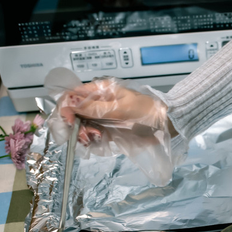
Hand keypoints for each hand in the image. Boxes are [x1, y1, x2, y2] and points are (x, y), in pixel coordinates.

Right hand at [57, 79, 173, 144]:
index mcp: (100, 90)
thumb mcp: (120, 107)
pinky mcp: (107, 130)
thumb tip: (70, 101)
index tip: (70, 120)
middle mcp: (98, 103)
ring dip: (84, 134)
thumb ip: (95, 107)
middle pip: (74, 113)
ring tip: (96, 137)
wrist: (164, 124)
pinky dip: (92, 140)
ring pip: (81, 126)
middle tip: (86, 134)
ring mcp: (102, 117)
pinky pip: (92, 136)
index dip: (66, 107)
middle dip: (75, 125)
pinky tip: (98, 141)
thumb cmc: (146, 111)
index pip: (72, 95)